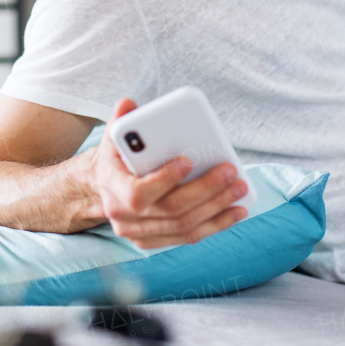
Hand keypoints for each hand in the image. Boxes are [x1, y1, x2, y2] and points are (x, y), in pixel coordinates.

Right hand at [90, 98, 249, 249]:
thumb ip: (121, 120)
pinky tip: (235, 211)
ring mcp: (139, 234)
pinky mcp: (154, 241)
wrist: (104, 189)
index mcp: (112, 188)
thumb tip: (128, 103)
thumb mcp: (114, 138)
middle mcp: (123, 217)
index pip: (139, 193)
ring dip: (217, 209)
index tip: (189, 160)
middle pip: (171, 210)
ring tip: (240, 189)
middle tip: (230, 172)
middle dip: (205, 191)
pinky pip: (188, 237)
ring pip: (184, 227)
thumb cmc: (117, 160)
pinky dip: (215, 225)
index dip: (165, 180)